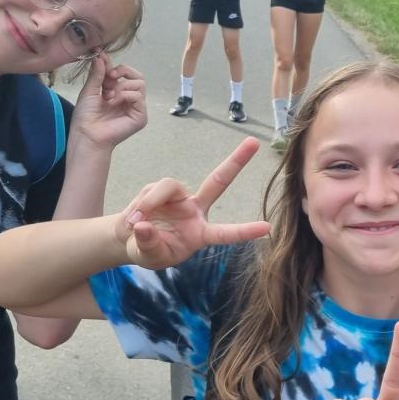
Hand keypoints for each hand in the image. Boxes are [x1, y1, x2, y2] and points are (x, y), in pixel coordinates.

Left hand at [69, 54, 146, 149]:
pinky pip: (138, 97)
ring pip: (139, 85)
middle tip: (109, 78)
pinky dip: (124, 96)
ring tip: (108, 96)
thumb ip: (98, 74)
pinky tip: (113, 102)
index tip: (102, 59)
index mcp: (119, 93)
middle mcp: (130, 99)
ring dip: (121, 86)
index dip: (117, 66)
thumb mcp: (90, 90)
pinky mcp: (140, 117)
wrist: (86, 133)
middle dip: (123, 72)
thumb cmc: (86, 116)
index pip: (127, 74)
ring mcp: (137, 108)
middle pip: (138, 76)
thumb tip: (101, 55)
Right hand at [116, 137, 270, 268]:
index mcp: (201, 233)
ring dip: (151, 201)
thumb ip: (149, 244)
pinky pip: (151, 190)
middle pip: (218, 181)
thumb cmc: (149, 251)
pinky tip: (134, 219)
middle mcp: (196, 210)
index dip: (244, 230)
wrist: (131, 238)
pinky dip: (140, 204)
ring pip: (169, 186)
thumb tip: (144, 226)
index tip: (267, 228)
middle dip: (236, 161)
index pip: (226, 233)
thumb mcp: (149, 257)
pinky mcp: (162, 190)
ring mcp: (180, 198)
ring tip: (137, 222)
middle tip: (254, 142)